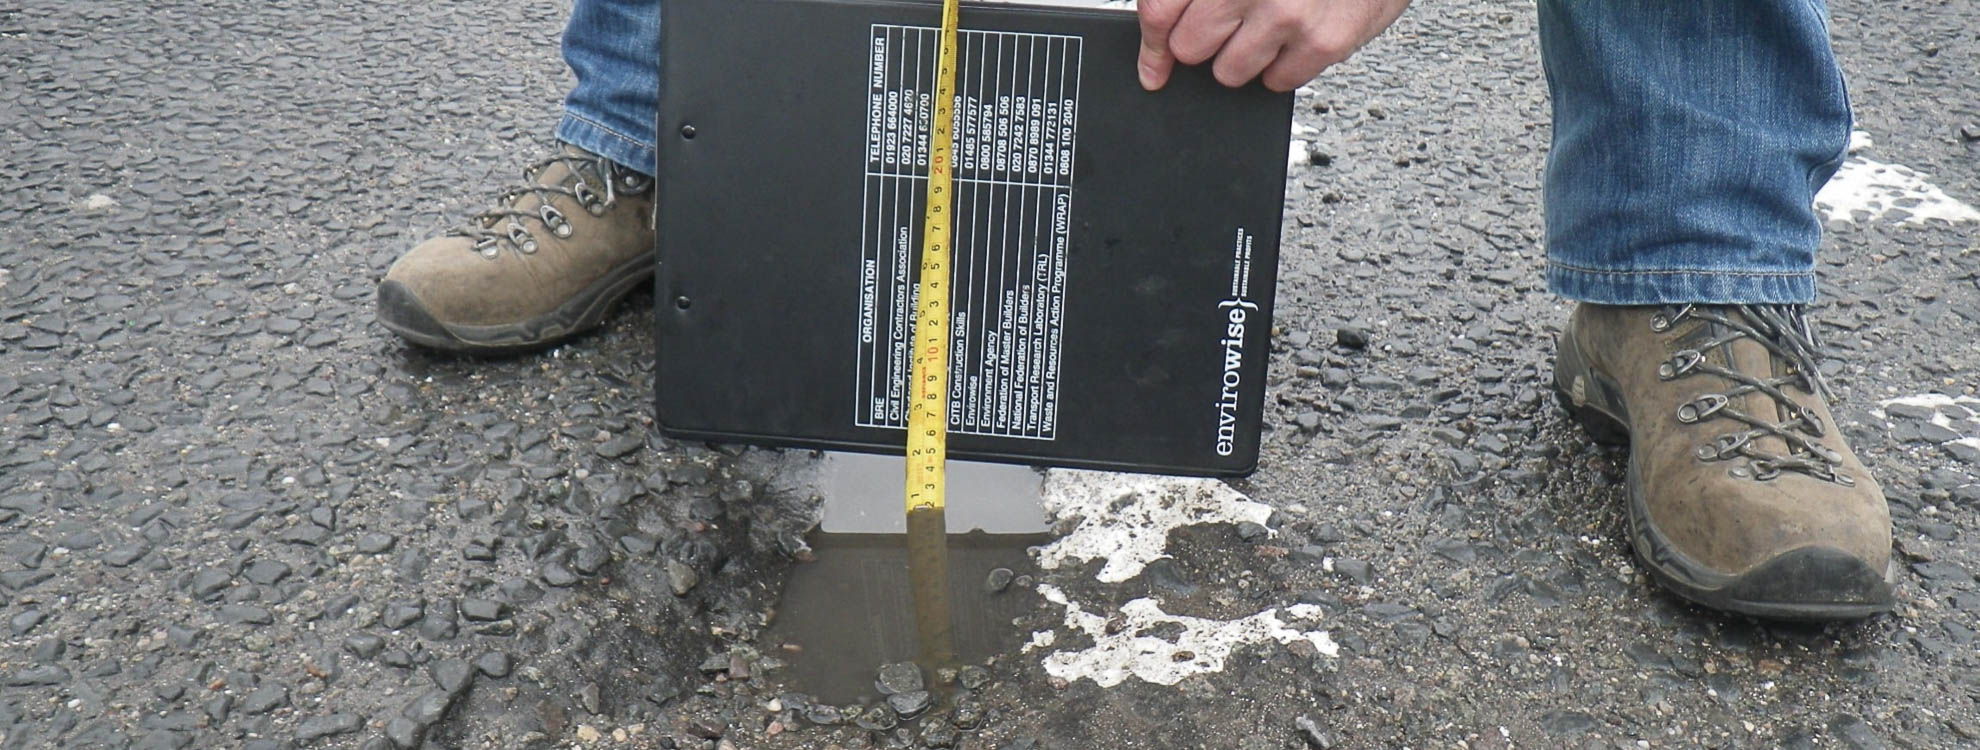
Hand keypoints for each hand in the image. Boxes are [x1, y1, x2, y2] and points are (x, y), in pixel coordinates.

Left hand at [1137, 0, 1410, 91]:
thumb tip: (1159, 23)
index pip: (1161, 10)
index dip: (1151, 43)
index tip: (1152, 67)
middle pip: (1190, 48)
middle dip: (1206, 42)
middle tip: (1236, 23)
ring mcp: (1287, 14)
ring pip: (1229, 72)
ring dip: (1243, 57)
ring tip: (1271, 24)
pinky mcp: (1322, 41)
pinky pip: (1276, 82)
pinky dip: (1283, 66)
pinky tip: (1298, 34)